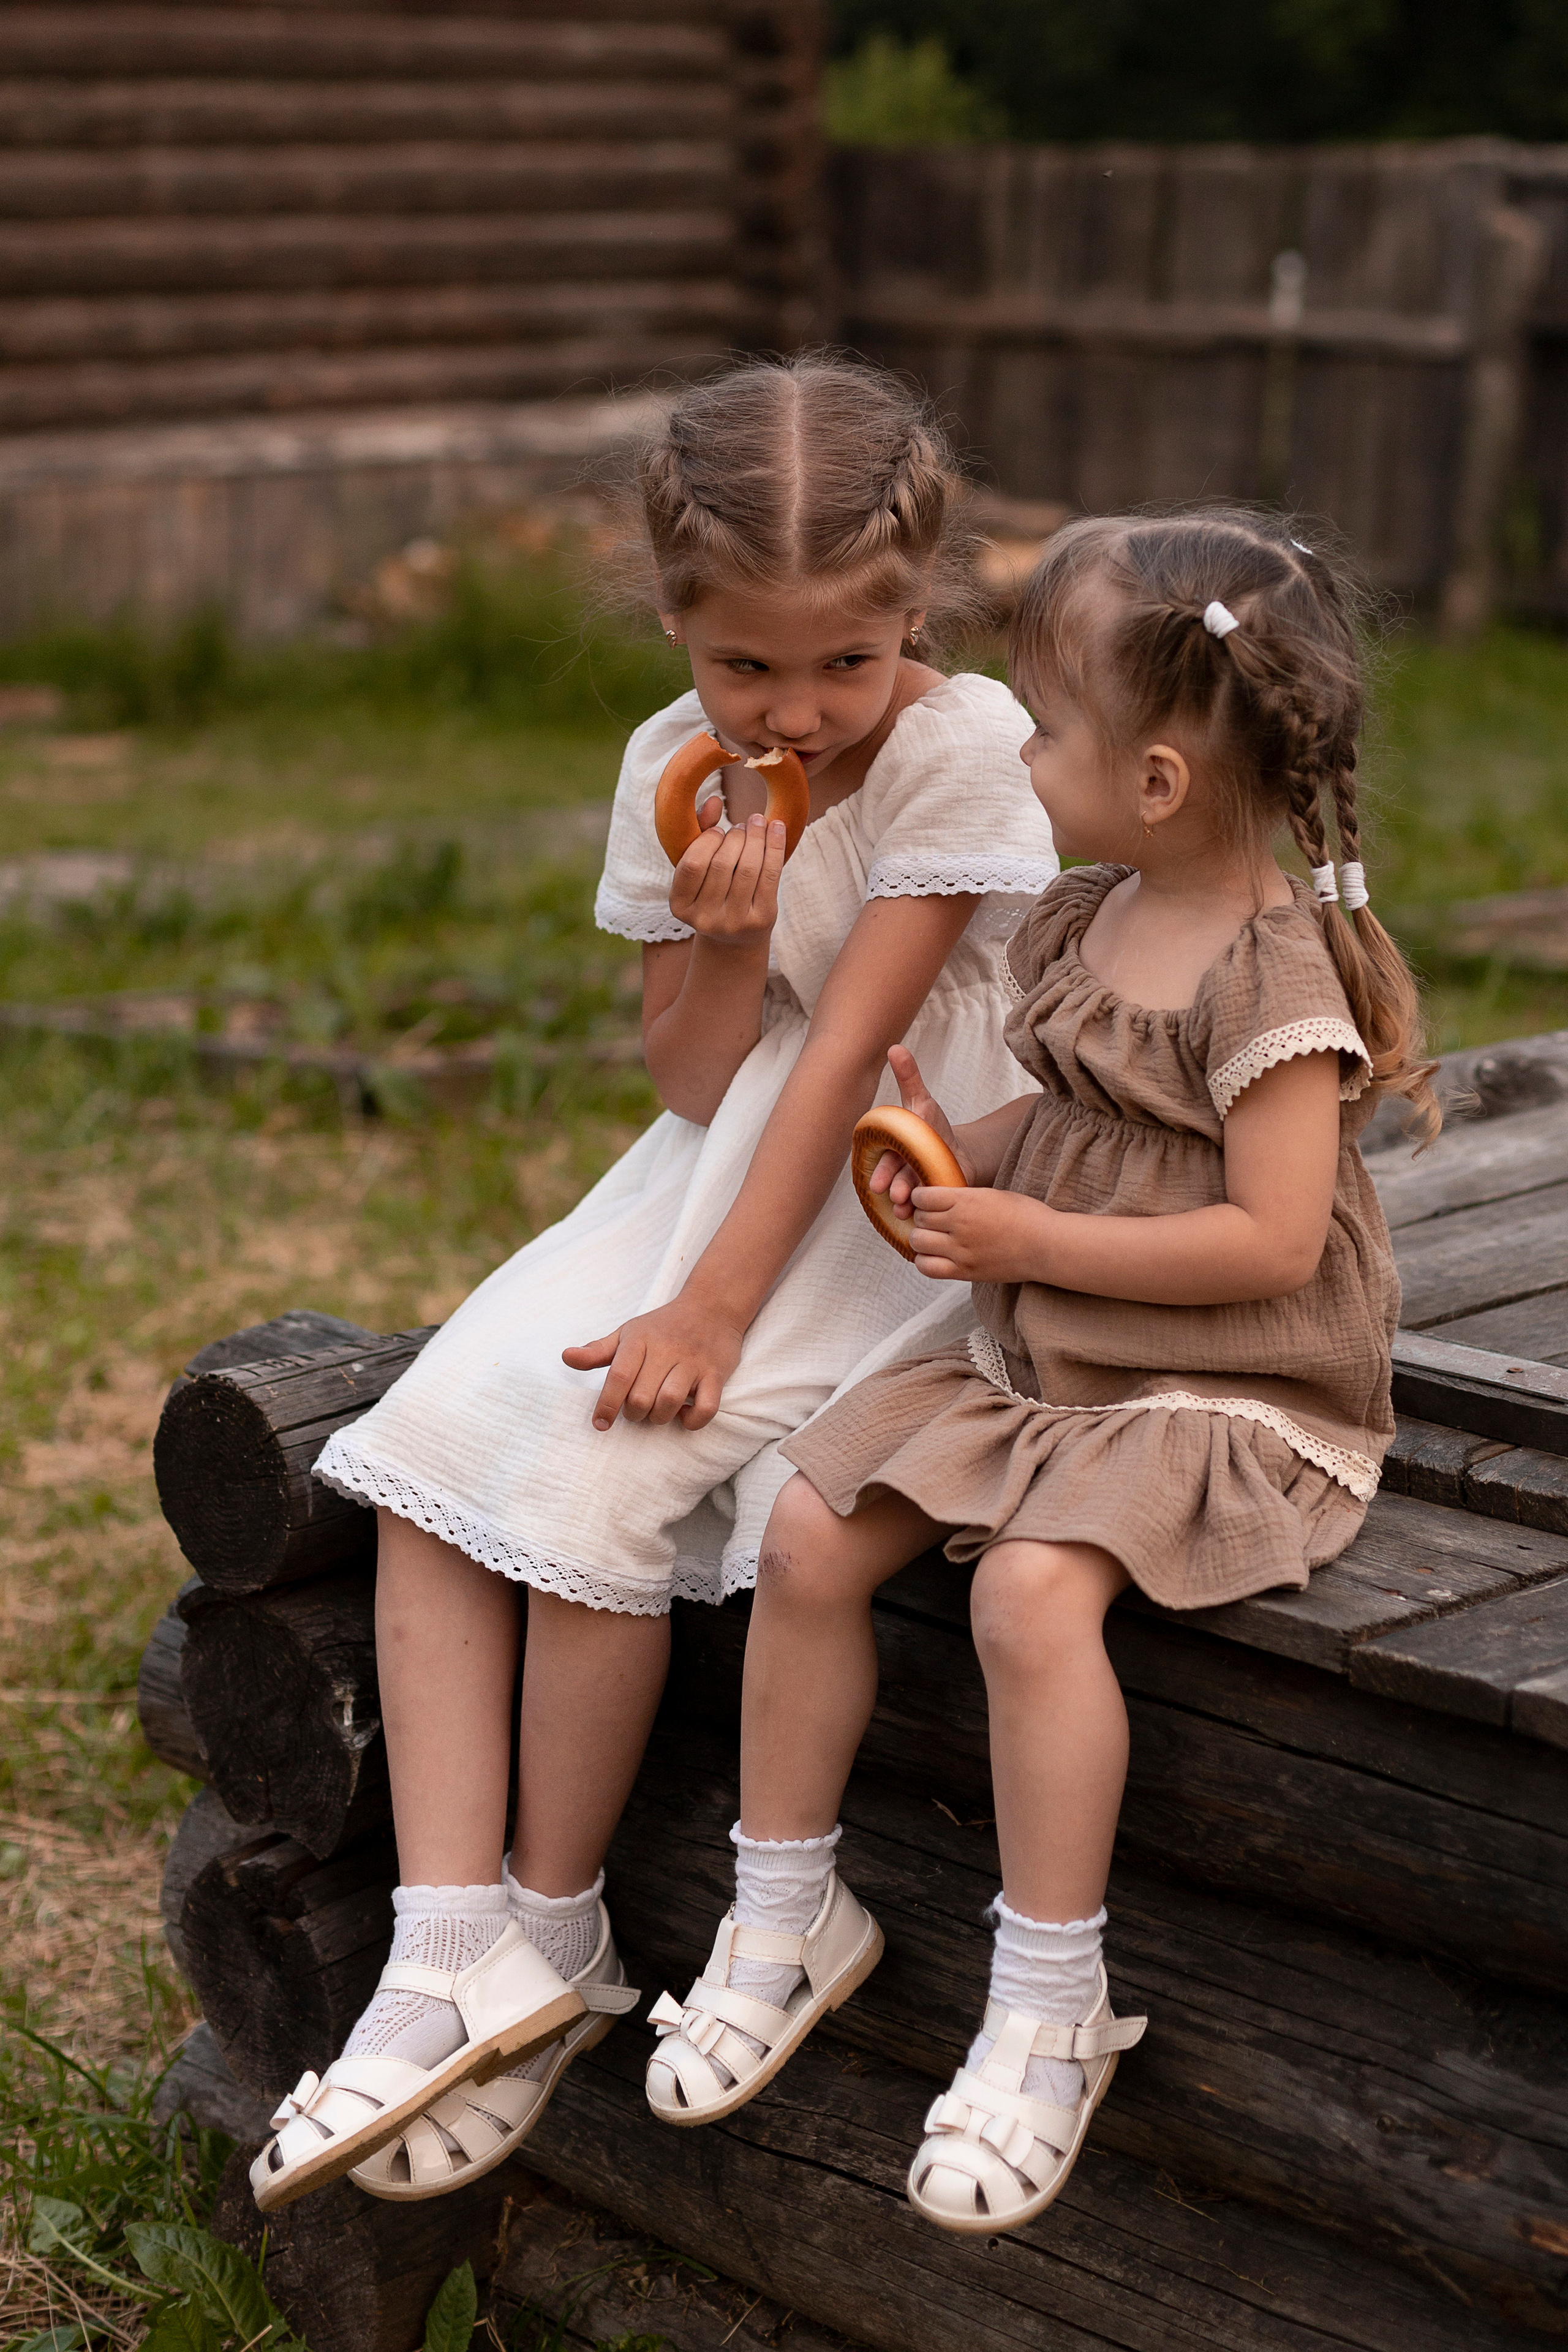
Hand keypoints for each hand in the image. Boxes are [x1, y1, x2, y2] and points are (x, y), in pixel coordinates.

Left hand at [562, 1295, 744, 1430]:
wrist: (711, 1307)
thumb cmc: (662, 1326)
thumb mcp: (628, 1333)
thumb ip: (597, 1350)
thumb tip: (566, 1357)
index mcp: (640, 1340)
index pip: (619, 1377)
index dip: (606, 1404)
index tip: (600, 1424)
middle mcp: (666, 1351)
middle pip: (641, 1397)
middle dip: (633, 1414)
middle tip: (635, 1411)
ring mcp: (693, 1363)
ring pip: (670, 1402)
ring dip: (659, 1417)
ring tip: (657, 1411)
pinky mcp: (716, 1374)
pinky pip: (706, 1408)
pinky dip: (693, 1420)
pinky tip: (685, 1414)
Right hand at [668, 800, 786, 947]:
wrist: (736, 937)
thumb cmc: (713, 891)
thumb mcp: (698, 868)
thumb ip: (698, 832)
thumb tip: (714, 800)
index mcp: (679, 906)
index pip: (692, 864)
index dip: (707, 840)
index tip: (718, 831)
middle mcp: (704, 919)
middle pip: (722, 864)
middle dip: (735, 836)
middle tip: (742, 826)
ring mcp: (734, 923)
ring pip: (748, 868)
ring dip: (755, 837)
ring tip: (757, 824)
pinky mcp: (761, 920)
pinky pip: (770, 875)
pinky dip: (775, 846)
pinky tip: (777, 827)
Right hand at [869, 1043, 976, 1230]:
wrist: (958, 1156)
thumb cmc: (935, 1129)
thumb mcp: (923, 1102)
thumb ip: (909, 1077)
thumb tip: (895, 1047)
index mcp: (896, 1149)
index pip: (887, 1160)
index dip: (884, 1171)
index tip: (881, 1184)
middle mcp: (902, 1170)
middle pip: (896, 1181)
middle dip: (896, 1189)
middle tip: (898, 1197)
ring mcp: (916, 1187)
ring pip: (909, 1197)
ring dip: (907, 1205)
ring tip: (910, 1212)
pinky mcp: (931, 1199)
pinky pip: (925, 1208)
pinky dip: (924, 1213)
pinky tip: (924, 1218)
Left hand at [906, 1186, 1056, 1282]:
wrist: (1047, 1245)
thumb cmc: (1025, 1216)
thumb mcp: (992, 1195)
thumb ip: (963, 1198)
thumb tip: (938, 1200)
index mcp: (967, 1200)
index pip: (922, 1196)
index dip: (920, 1197)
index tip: (926, 1200)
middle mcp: (960, 1224)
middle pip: (919, 1219)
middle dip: (922, 1218)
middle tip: (933, 1220)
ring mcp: (961, 1250)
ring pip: (918, 1242)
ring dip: (921, 1239)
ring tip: (932, 1238)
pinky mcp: (965, 1271)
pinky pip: (927, 1268)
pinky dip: (924, 1261)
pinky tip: (935, 1256)